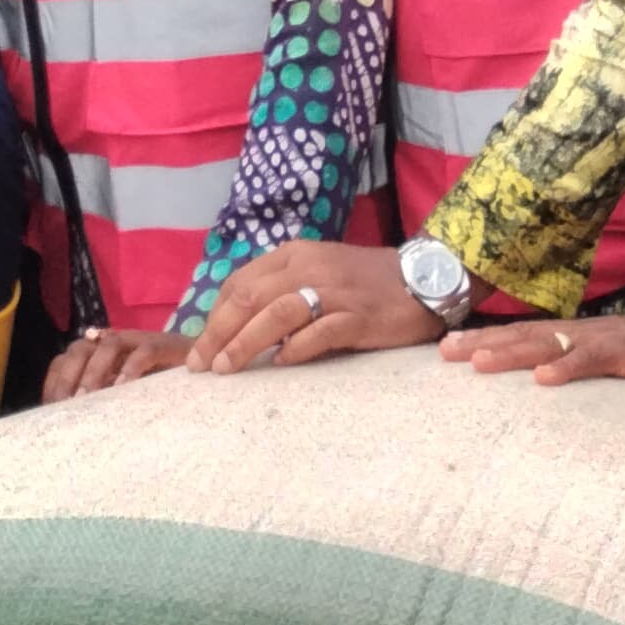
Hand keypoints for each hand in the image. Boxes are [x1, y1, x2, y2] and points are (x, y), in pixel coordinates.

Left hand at [43, 326, 195, 400]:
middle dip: (68, 376)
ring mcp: (139, 341)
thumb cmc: (159, 388)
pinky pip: (144, 351)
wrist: (205, 367)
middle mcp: (114, 343)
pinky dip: (131, 368)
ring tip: (88, 398)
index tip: (50, 408)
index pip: (65, 359)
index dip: (54, 381)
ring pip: (108, 345)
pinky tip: (123, 388)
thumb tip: (70, 426)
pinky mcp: (165, 344)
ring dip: (94, 371)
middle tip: (66, 405)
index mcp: (99, 354)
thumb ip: (101, 403)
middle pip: (80, 348)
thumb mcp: (123, 397)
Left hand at [188, 241, 448, 372]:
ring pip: (277, 313)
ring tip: (227, 369)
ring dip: (245, 343)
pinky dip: (295, 348)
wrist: (424, 277)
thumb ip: (281, 290)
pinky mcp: (358, 316)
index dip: (213, 317)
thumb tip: (237, 327)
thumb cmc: (364, 282)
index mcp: (294, 255)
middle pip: (250, 297)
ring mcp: (335, 291)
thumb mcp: (316, 273)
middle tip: (201, 366)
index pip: (239, 284)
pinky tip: (281, 363)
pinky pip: (319, 332)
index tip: (199, 348)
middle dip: (218, 333)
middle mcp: (310, 267)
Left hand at [437, 313, 624, 386]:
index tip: (443, 349)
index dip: (480, 339)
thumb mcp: (594, 360)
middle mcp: (574, 333)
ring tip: (479, 362)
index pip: (516, 333)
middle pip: (520, 334)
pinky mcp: (621, 355)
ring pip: (547, 343)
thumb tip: (531, 383)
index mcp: (565, 335)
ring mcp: (596, 341)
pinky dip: (566, 368)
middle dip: (481, 343)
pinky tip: (543, 379)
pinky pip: (590, 361)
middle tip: (444, 353)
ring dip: (511, 352)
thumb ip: (565, 365)